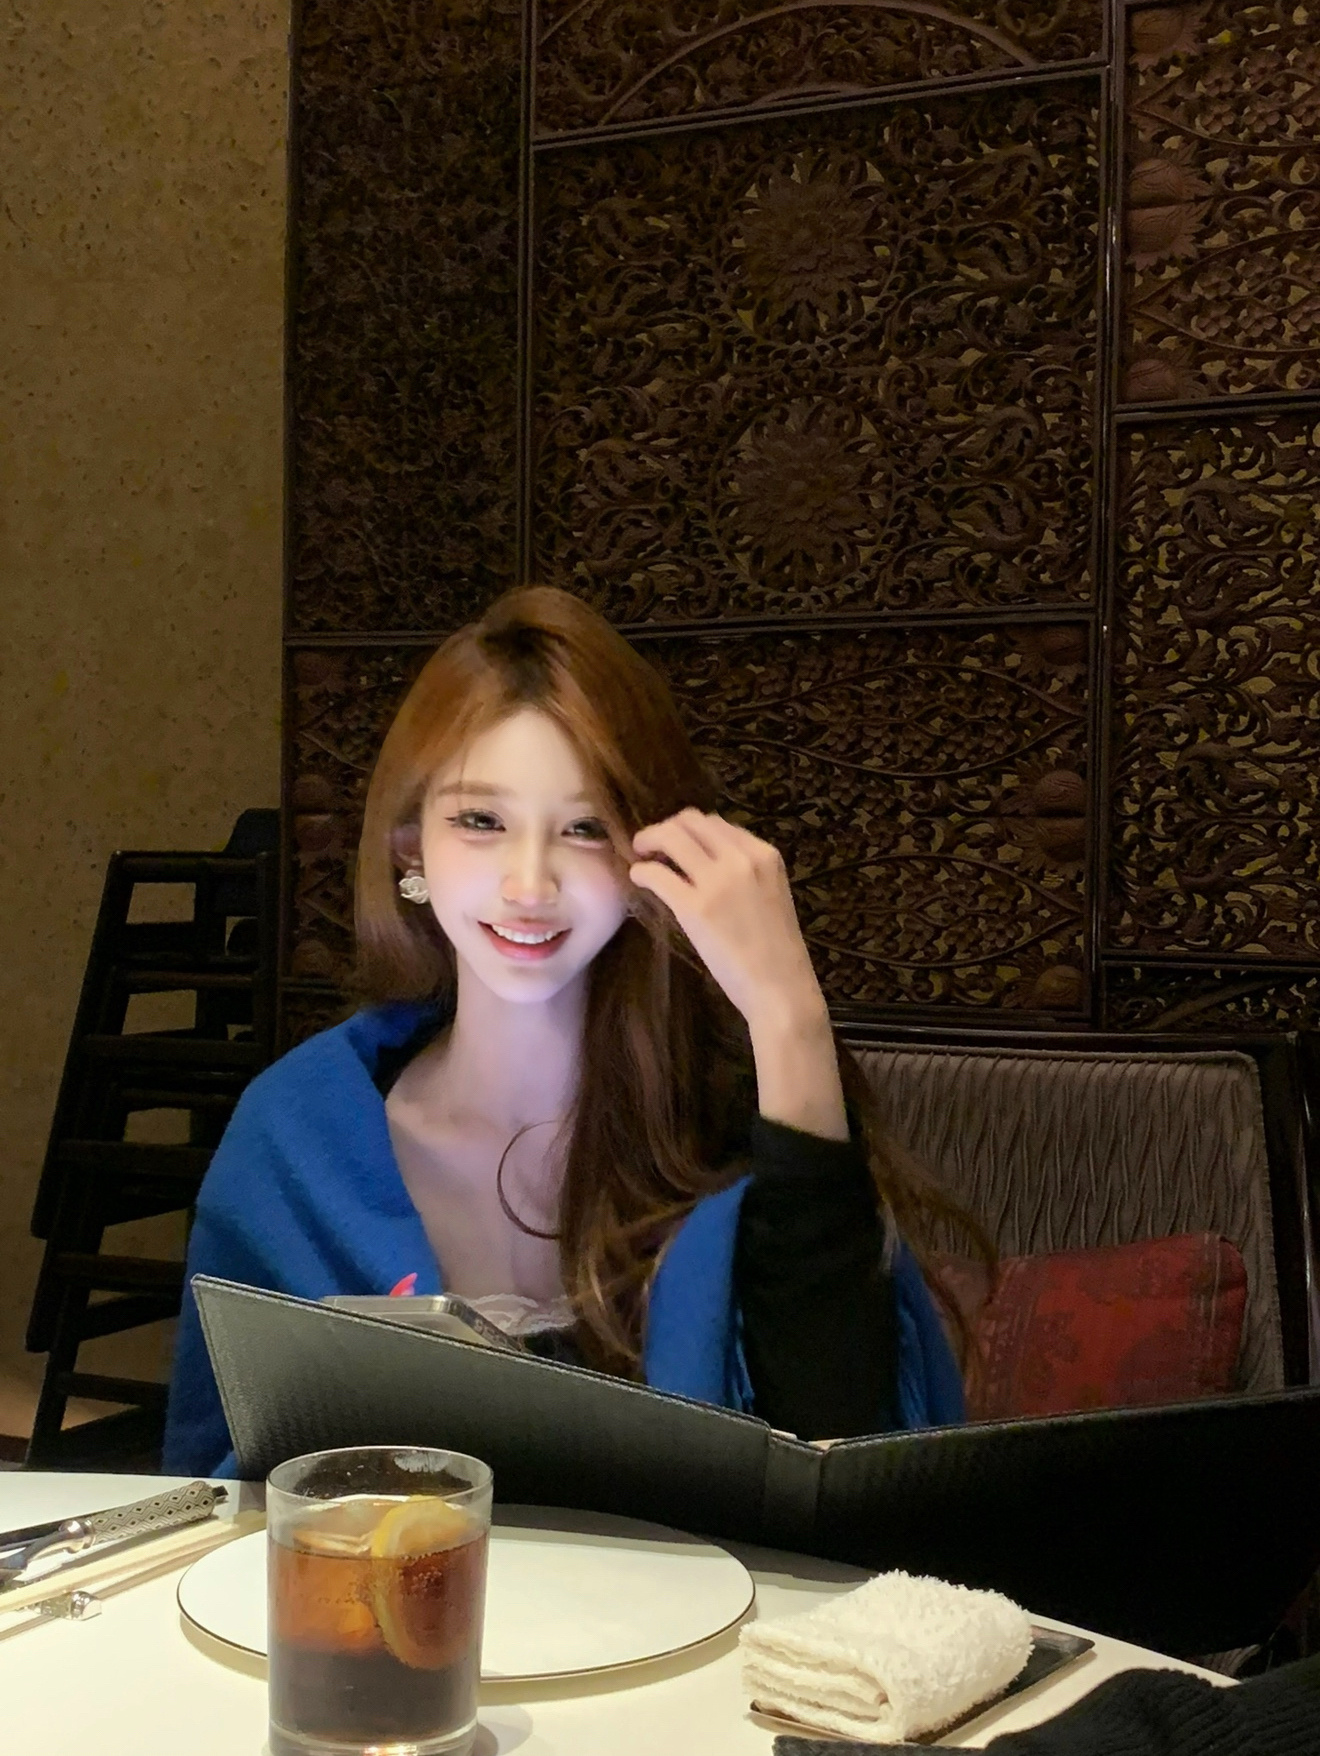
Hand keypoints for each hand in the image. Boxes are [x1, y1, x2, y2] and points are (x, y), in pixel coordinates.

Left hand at [629, 809, 821, 1031]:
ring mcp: (717, 881)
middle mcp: (742, 858)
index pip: (717, 823)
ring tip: (641, 856)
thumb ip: (744, 872)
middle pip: (691, 821)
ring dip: (649, 840)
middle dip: (666, 828)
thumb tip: (703, 862)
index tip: (679, 845)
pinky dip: (642, 872)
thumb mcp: (771, 894)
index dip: (691, 830)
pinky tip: (639, 879)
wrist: (781, 988)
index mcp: (765, 854)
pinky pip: (656, 873)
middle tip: (651, 845)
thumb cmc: (776, 951)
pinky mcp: (694, 907)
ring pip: (670, 837)